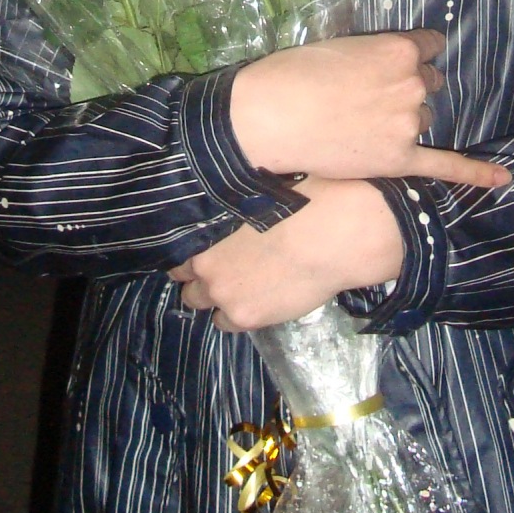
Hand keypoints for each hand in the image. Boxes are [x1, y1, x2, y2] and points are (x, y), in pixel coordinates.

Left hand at [168, 178, 403, 330]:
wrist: (334, 237)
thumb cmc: (304, 201)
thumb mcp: (261, 188)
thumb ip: (236, 201)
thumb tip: (235, 198)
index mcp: (206, 228)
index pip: (179, 248)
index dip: (194, 251)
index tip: (208, 250)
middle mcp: (205, 264)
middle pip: (185, 280)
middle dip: (201, 275)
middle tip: (225, 270)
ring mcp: (223, 293)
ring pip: (198, 302)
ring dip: (214, 296)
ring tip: (238, 287)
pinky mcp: (245, 316)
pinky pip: (224, 323)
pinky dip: (234, 314)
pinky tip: (253, 301)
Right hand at [230, 32, 510, 189]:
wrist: (271, 117)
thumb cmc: (294, 74)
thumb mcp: (340, 47)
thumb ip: (373, 56)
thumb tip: (381, 69)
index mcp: (399, 49)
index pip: (428, 46)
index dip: (412, 56)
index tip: (399, 63)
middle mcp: (413, 84)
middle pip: (430, 84)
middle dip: (409, 89)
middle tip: (373, 98)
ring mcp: (409, 123)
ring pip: (424, 120)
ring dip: (406, 121)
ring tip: (367, 126)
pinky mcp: (399, 159)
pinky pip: (445, 165)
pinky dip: (476, 172)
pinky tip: (503, 177)